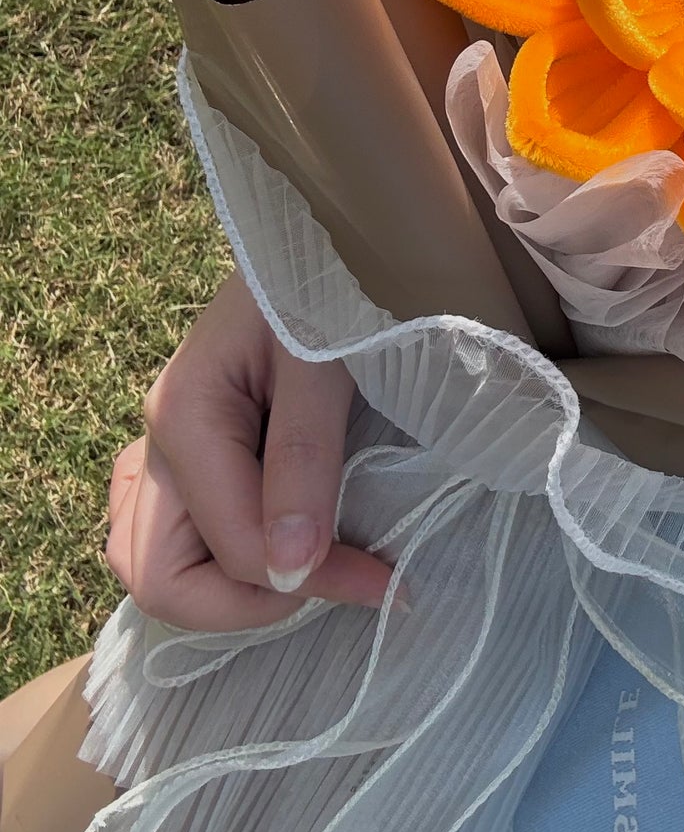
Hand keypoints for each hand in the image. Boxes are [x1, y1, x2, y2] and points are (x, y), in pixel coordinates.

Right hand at [106, 272, 394, 630]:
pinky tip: (269, 543)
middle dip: (247, 604)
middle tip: (337, 582)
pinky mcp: (186, 444)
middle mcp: (158, 440)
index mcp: (185, 418)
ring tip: (306, 573)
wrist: (320, 227)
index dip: (310, 582)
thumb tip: (289, 570)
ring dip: (221, 589)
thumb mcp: (324, 360)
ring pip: (147, 561)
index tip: (387, 582)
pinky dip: (205, 556)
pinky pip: (162, 527)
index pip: (233, 550)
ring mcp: (164, 445)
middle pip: (157, 578)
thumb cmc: (325, 279)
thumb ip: (304, 458)